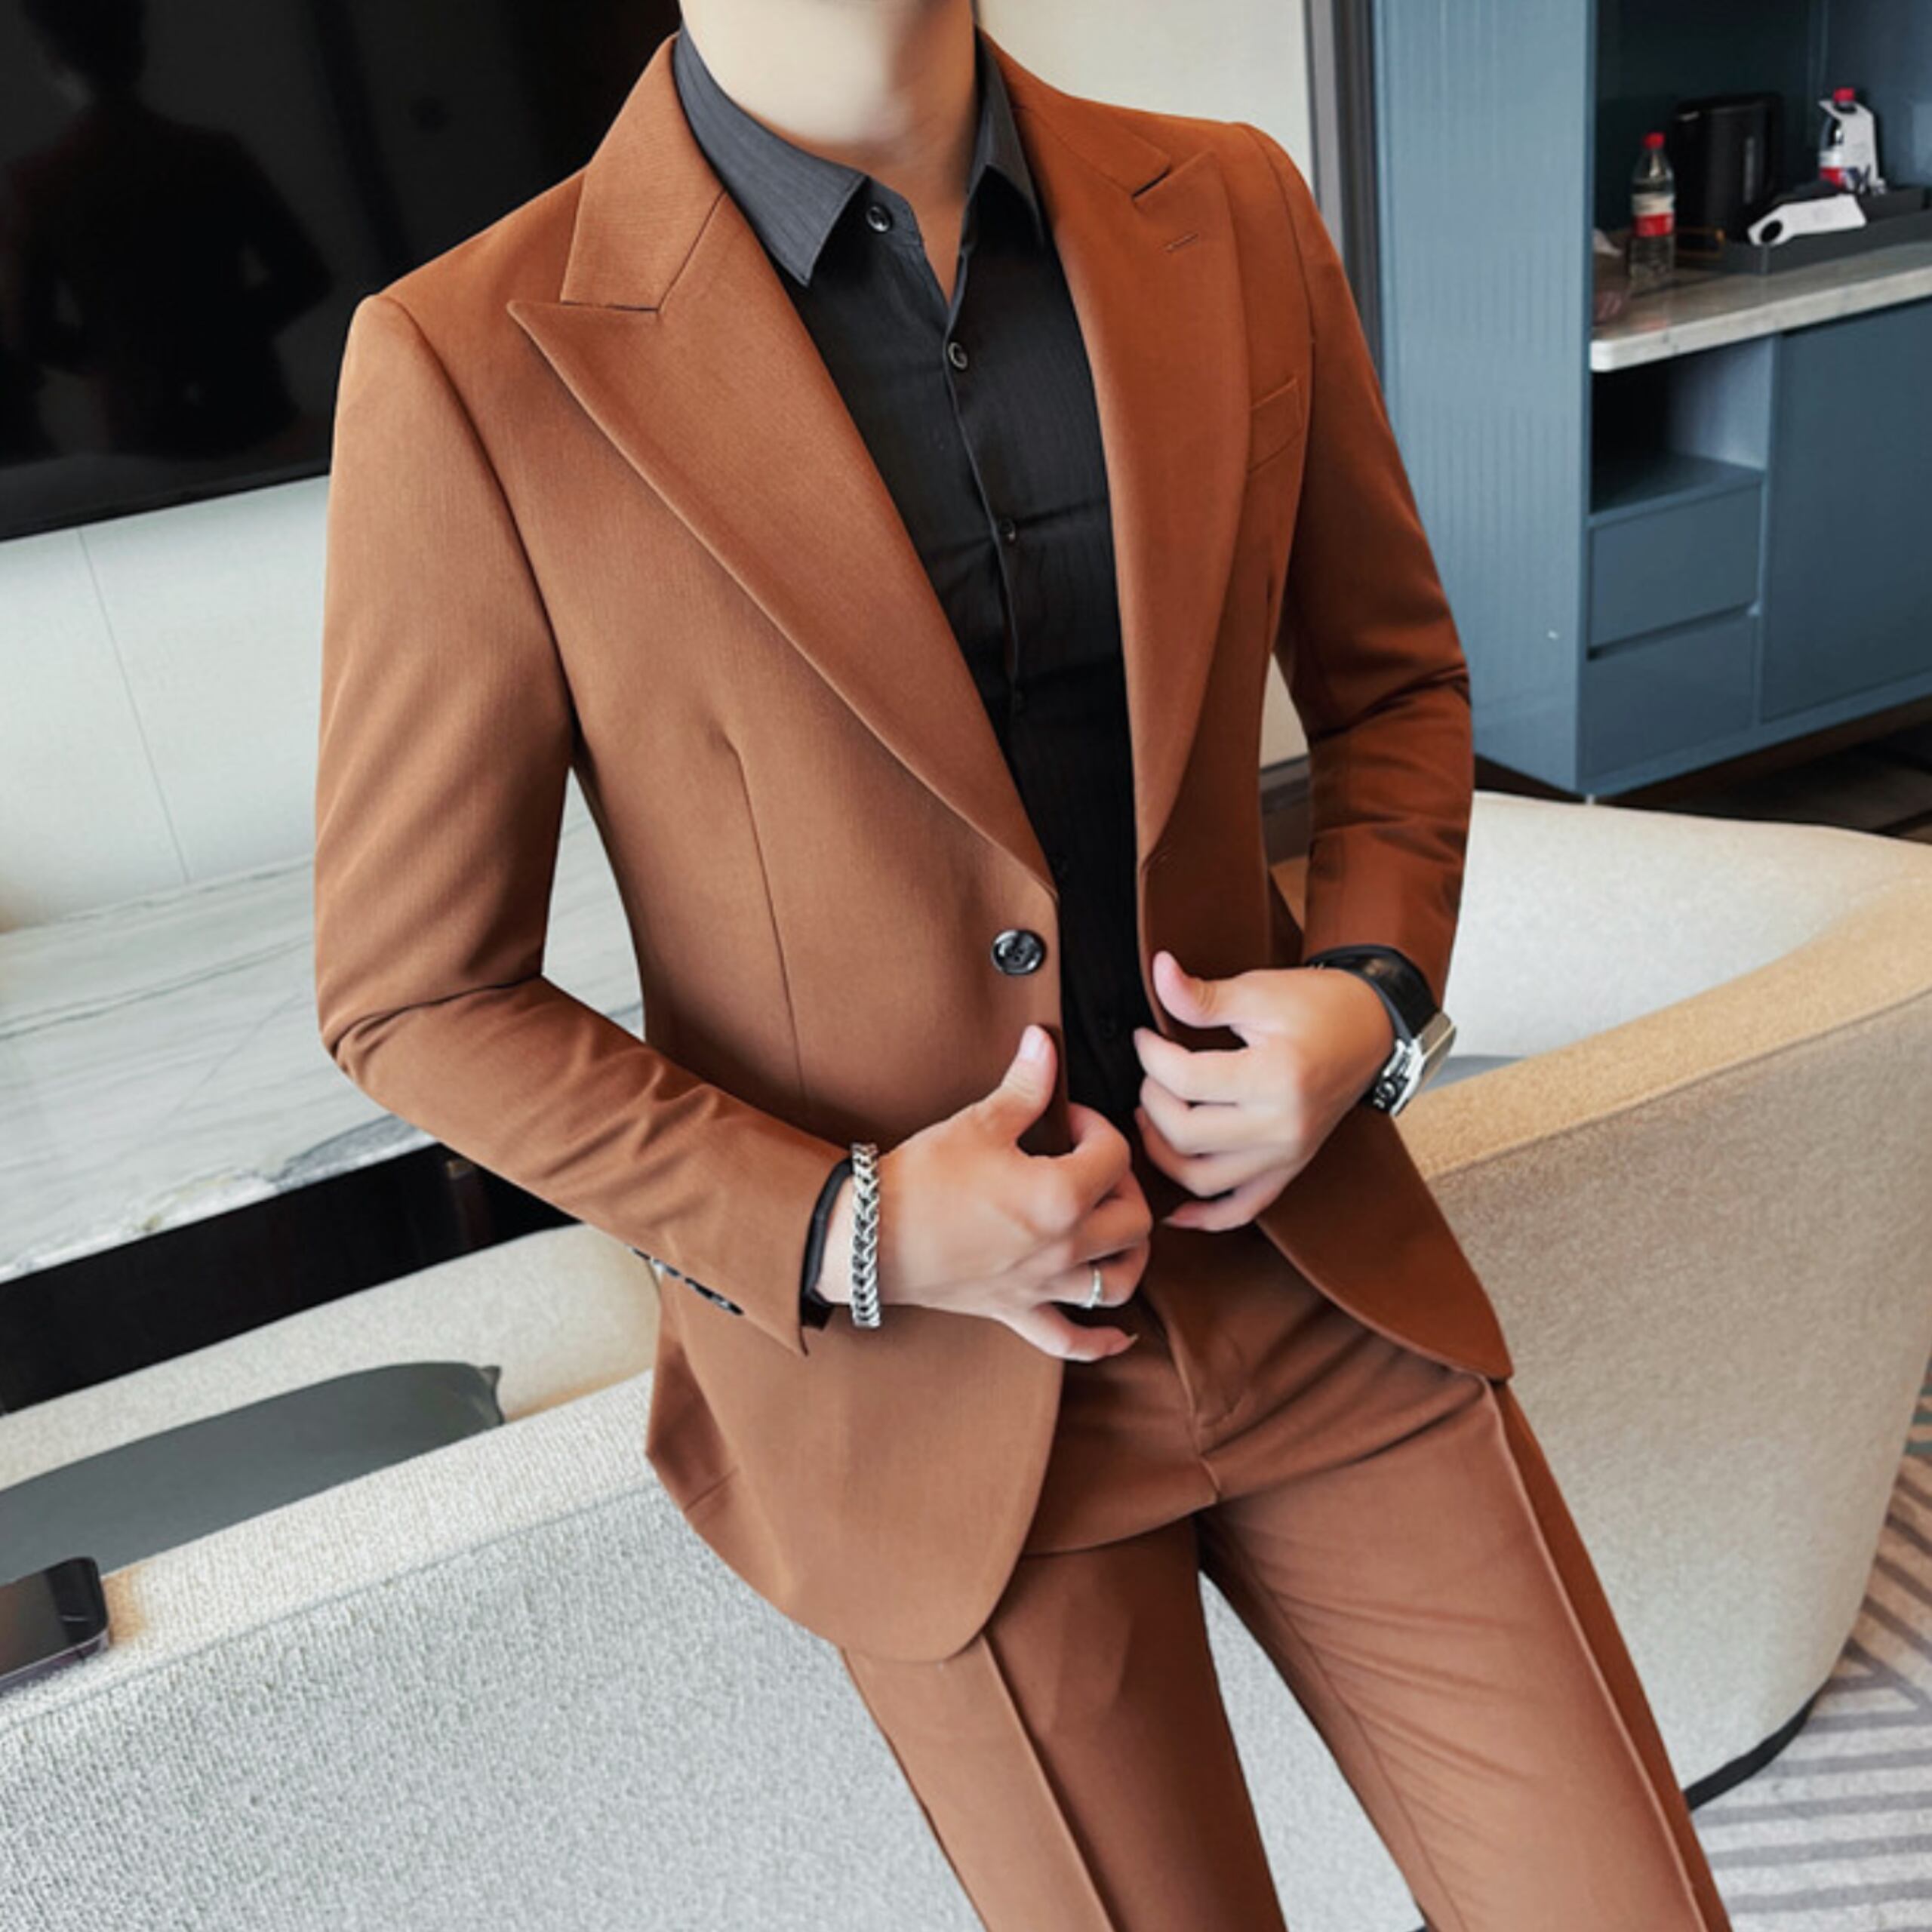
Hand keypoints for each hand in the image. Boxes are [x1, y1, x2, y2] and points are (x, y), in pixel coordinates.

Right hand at [818, 1026, 1150, 1360]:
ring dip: (1130, 1256)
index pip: (1113, 1155)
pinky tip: (1119, 1335)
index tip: (1070, 1117)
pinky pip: (1070, 1340)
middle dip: (1125, 1186)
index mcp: (1061, 1196)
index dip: (1098, 1125)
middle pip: (1133, 1221)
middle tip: (1094, 1165)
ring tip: (1119, 1231)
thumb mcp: (979, 1123)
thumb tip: (1045, 1041)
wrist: (871, 1236)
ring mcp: (1042, 1285)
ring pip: (1117, 1282)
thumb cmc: (924, 1179)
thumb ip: (1025, 1085)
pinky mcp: (1015, 1311)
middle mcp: (1063, 1247)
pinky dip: (1101, 1341)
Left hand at [1130, 949, 1393, 1232]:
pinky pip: (1242, 1209)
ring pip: (1202, 1179)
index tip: (1145, 1038)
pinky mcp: (1289, 1168)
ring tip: (1154, 1116)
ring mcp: (1287, 1154)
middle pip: (1185, 1134)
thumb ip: (1202, 995)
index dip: (1150, 1056)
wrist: (1371, 1027)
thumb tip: (1158, 972)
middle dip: (1152, 1101)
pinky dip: (1205, 1216)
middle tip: (1151, 1073)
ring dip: (1163, 1152)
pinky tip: (1175, 1209)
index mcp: (1276, 1077)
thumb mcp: (1259, 990)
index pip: (1185, 1081)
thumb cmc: (1317, 1005)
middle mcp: (1282, 1126)